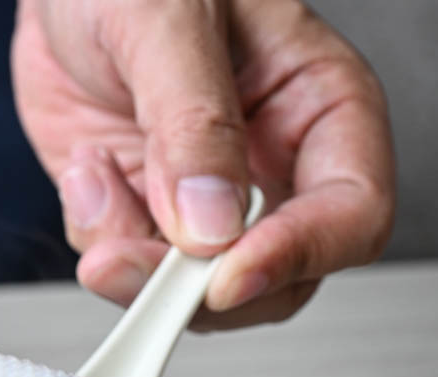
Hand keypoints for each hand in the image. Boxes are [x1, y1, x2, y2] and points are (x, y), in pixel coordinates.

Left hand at [12, 0, 394, 327]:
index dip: (297, 256)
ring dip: (128, 260)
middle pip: (271, 279)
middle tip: (125, 259)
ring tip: (93, 174)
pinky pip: (125, 263)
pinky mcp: (142, 212)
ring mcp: (201, 198)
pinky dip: (93, 233)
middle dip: (191, 286)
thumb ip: (192, 122)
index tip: (226, 275)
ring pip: (189, 289)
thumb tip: (208, 223)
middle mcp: (268, 165)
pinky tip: (86, 168)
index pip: (351, 213)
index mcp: (318, 106)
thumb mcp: (169, 22)